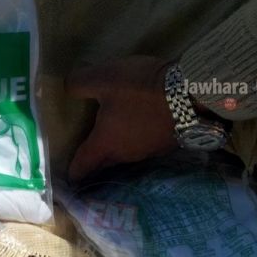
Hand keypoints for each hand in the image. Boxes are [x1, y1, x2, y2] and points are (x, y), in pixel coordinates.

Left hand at [66, 56, 178, 181]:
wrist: (192, 92)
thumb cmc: (140, 89)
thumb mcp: (103, 78)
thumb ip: (79, 84)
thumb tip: (66, 89)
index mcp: (105, 145)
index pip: (81, 167)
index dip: (71, 172)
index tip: (65, 178)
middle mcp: (125, 155)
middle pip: (103, 164)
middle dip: (93, 162)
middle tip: (85, 155)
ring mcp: (148, 152)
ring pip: (125, 155)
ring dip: (118, 149)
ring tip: (112, 136)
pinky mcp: (167, 144)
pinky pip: (144, 146)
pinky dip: (138, 139)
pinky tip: (139, 126)